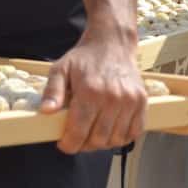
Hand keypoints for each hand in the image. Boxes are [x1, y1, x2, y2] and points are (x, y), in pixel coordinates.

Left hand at [40, 36, 146, 153]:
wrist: (113, 43)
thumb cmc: (85, 58)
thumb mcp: (61, 69)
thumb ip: (52, 91)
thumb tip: (46, 111)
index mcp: (89, 91)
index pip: (78, 133)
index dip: (68, 145)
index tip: (65, 143)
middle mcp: (112, 97)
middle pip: (98, 140)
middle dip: (84, 144)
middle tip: (79, 136)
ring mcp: (129, 100)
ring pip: (116, 139)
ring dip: (104, 142)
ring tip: (95, 132)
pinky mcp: (141, 100)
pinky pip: (135, 131)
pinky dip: (123, 136)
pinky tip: (113, 129)